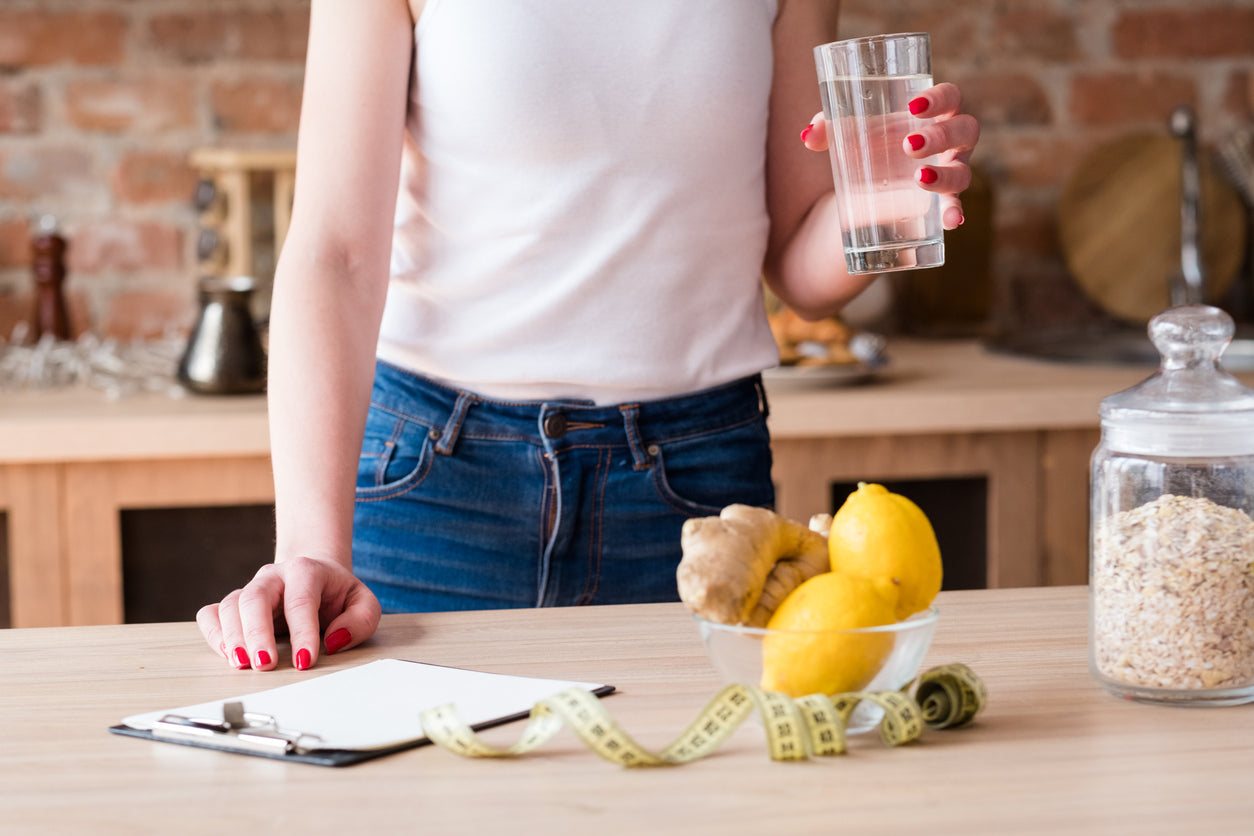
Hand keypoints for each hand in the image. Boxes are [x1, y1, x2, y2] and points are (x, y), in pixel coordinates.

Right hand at [197, 556, 381, 671]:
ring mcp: (250, 588)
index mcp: (306, 571)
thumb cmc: (337, 594)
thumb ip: (359, 620)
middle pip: (255, 597)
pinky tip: (228, 654)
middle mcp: (273, 576)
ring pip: (230, 606)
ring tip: (242, 665)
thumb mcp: (363, 603)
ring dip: (233, 637)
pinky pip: (212, 614)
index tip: (304, 661)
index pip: (300, 600)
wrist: (313, 574)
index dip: (302, 632)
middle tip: (264, 665)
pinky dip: (214, 634)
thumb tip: (333, 641)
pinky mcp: (234, 604)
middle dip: (257, 633)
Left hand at [800, 82, 979, 229]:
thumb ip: (827, 126)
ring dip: (945, 174)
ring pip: (963, 171)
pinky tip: (950, 221)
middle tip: (909, 144)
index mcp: (933, 114)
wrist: (867, 182)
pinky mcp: (940, 202)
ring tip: (919, 177)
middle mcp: (949, 142)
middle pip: (965, 130)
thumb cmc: (868, 142)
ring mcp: (950, 172)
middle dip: (941, 136)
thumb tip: (807, 136)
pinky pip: (955, 207)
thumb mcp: (847, 131)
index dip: (939, 98)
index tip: (914, 106)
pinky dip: (954, 213)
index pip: (950, 97)